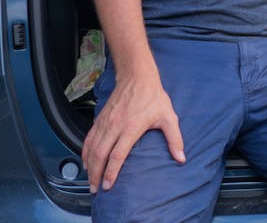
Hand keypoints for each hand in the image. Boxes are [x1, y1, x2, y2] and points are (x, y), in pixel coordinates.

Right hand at [81, 72, 183, 193]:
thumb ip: (175, 139)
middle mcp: (114, 126)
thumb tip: (181, 158)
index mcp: (131, 127)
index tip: (108, 185)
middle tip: (95, 189)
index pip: (117, 155)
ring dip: (89, 166)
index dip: (111, 172)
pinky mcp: (100, 119)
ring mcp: (105, 123)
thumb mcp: (168, 117)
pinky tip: (86, 162)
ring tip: (90, 181)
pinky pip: (88, 139)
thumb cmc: (153, 97)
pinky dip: (85, 153)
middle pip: (100, 155)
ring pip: (91, 148)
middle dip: (96, 174)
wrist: (137, 77)